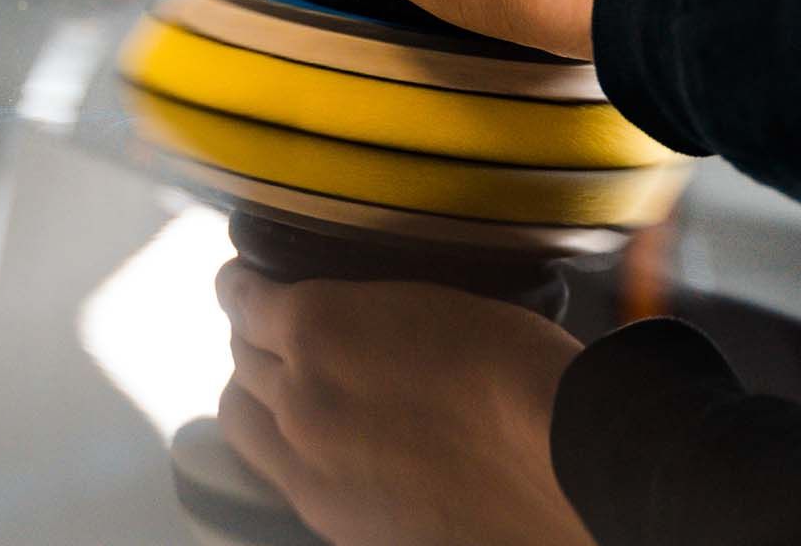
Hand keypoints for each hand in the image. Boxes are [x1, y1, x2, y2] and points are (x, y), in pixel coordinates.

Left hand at [213, 262, 592, 545]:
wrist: (560, 461)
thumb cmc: (523, 367)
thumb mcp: (443, 300)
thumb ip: (376, 307)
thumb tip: (359, 314)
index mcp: (320, 325)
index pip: (243, 299)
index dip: (242, 286)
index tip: (247, 281)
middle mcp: (298, 396)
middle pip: (239, 360)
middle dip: (253, 338)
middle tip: (277, 330)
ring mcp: (309, 467)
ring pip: (243, 420)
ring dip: (256, 395)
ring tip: (288, 387)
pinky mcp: (330, 518)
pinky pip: (279, 474)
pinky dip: (286, 449)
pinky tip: (321, 441)